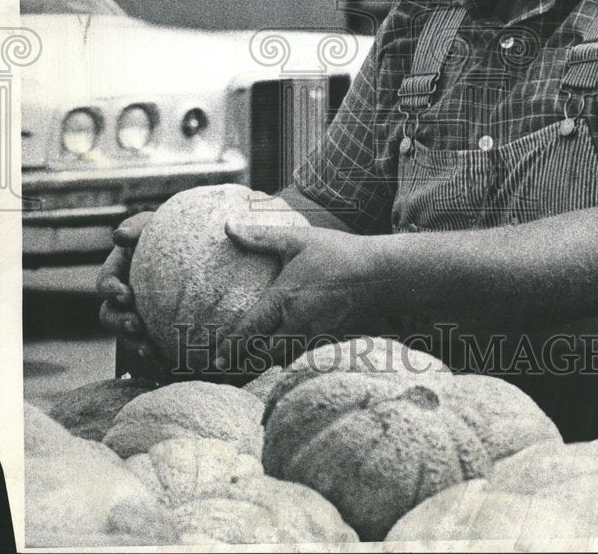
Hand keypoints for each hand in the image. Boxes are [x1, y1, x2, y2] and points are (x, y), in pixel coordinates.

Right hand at [97, 211, 163, 368]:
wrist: (196, 251)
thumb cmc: (169, 231)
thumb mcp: (153, 225)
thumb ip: (137, 228)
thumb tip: (119, 236)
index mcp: (118, 271)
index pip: (105, 283)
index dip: (110, 291)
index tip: (125, 294)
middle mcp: (123, 296)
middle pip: (108, 315)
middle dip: (119, 322)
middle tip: (136, 323)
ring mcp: (137, 314)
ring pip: (126, 336)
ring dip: (134, 342)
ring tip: (149, 347)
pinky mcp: (155, 329)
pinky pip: (149, 348)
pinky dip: (156, 356)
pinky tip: (168, 361)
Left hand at [217, 221, 392, 368]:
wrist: (381, 275)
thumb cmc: (338, 253)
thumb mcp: (298, 239)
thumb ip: (261, 236)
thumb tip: (228, 226)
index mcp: (284, 299)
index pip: (250, 331)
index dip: (230, 348)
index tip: (215, 359)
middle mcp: (296, 323)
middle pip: (263, 356)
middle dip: (243, 366)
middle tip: (226, 371)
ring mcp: (315, 335)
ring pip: (283, 360)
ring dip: (265, 365)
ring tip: (250, 368)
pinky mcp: (330, 341)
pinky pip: (303, 358)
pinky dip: (289, 361)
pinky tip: (284, 359)